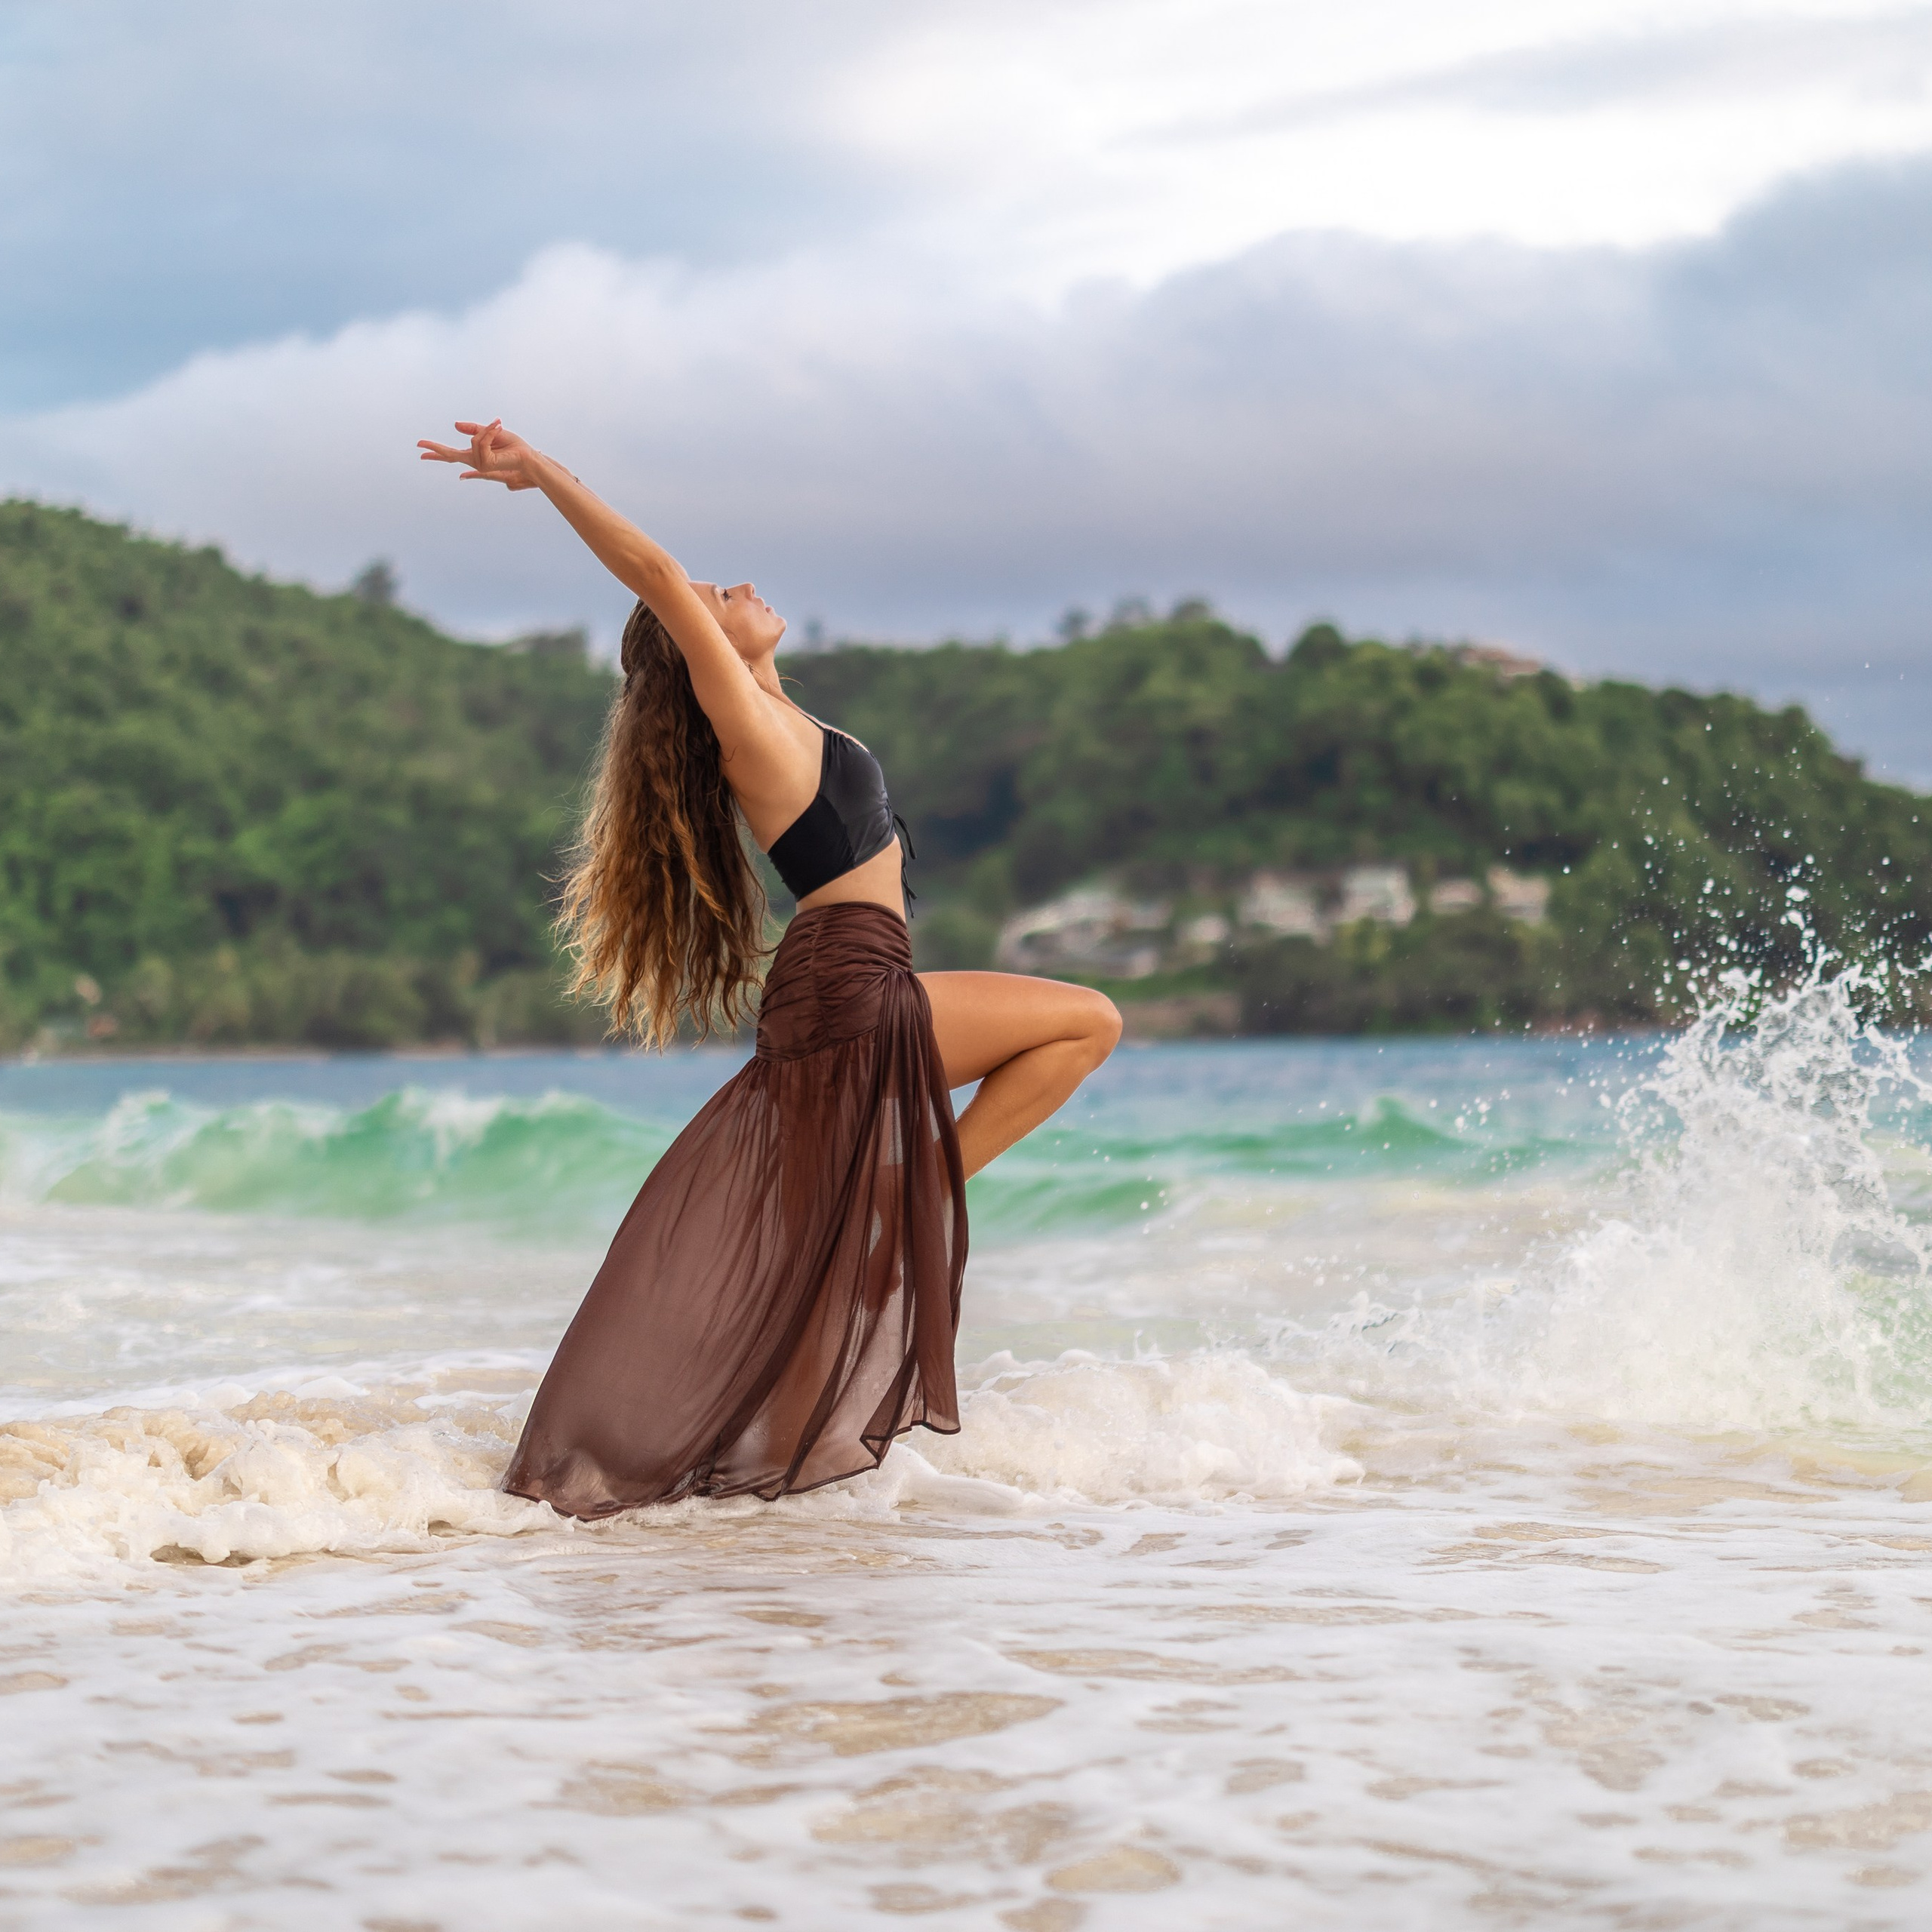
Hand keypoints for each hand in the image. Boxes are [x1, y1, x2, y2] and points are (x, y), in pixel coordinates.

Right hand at [416, 419, 542, 489]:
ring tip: (499, 429)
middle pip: (451, 455)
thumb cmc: (513, 446)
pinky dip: (491, 433)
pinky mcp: (487, 464)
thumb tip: (455, 425)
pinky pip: (482, 442)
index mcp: (474, 454)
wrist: (527, 455)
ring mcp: (480, 465)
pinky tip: (499, 431)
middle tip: (418, 445)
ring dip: (488, 431)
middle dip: (436, 449)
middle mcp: (475, 461)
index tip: (420, 448)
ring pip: (475, 440)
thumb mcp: (491, 432)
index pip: (452, 454)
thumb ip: (474, 429)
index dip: (436, 450)